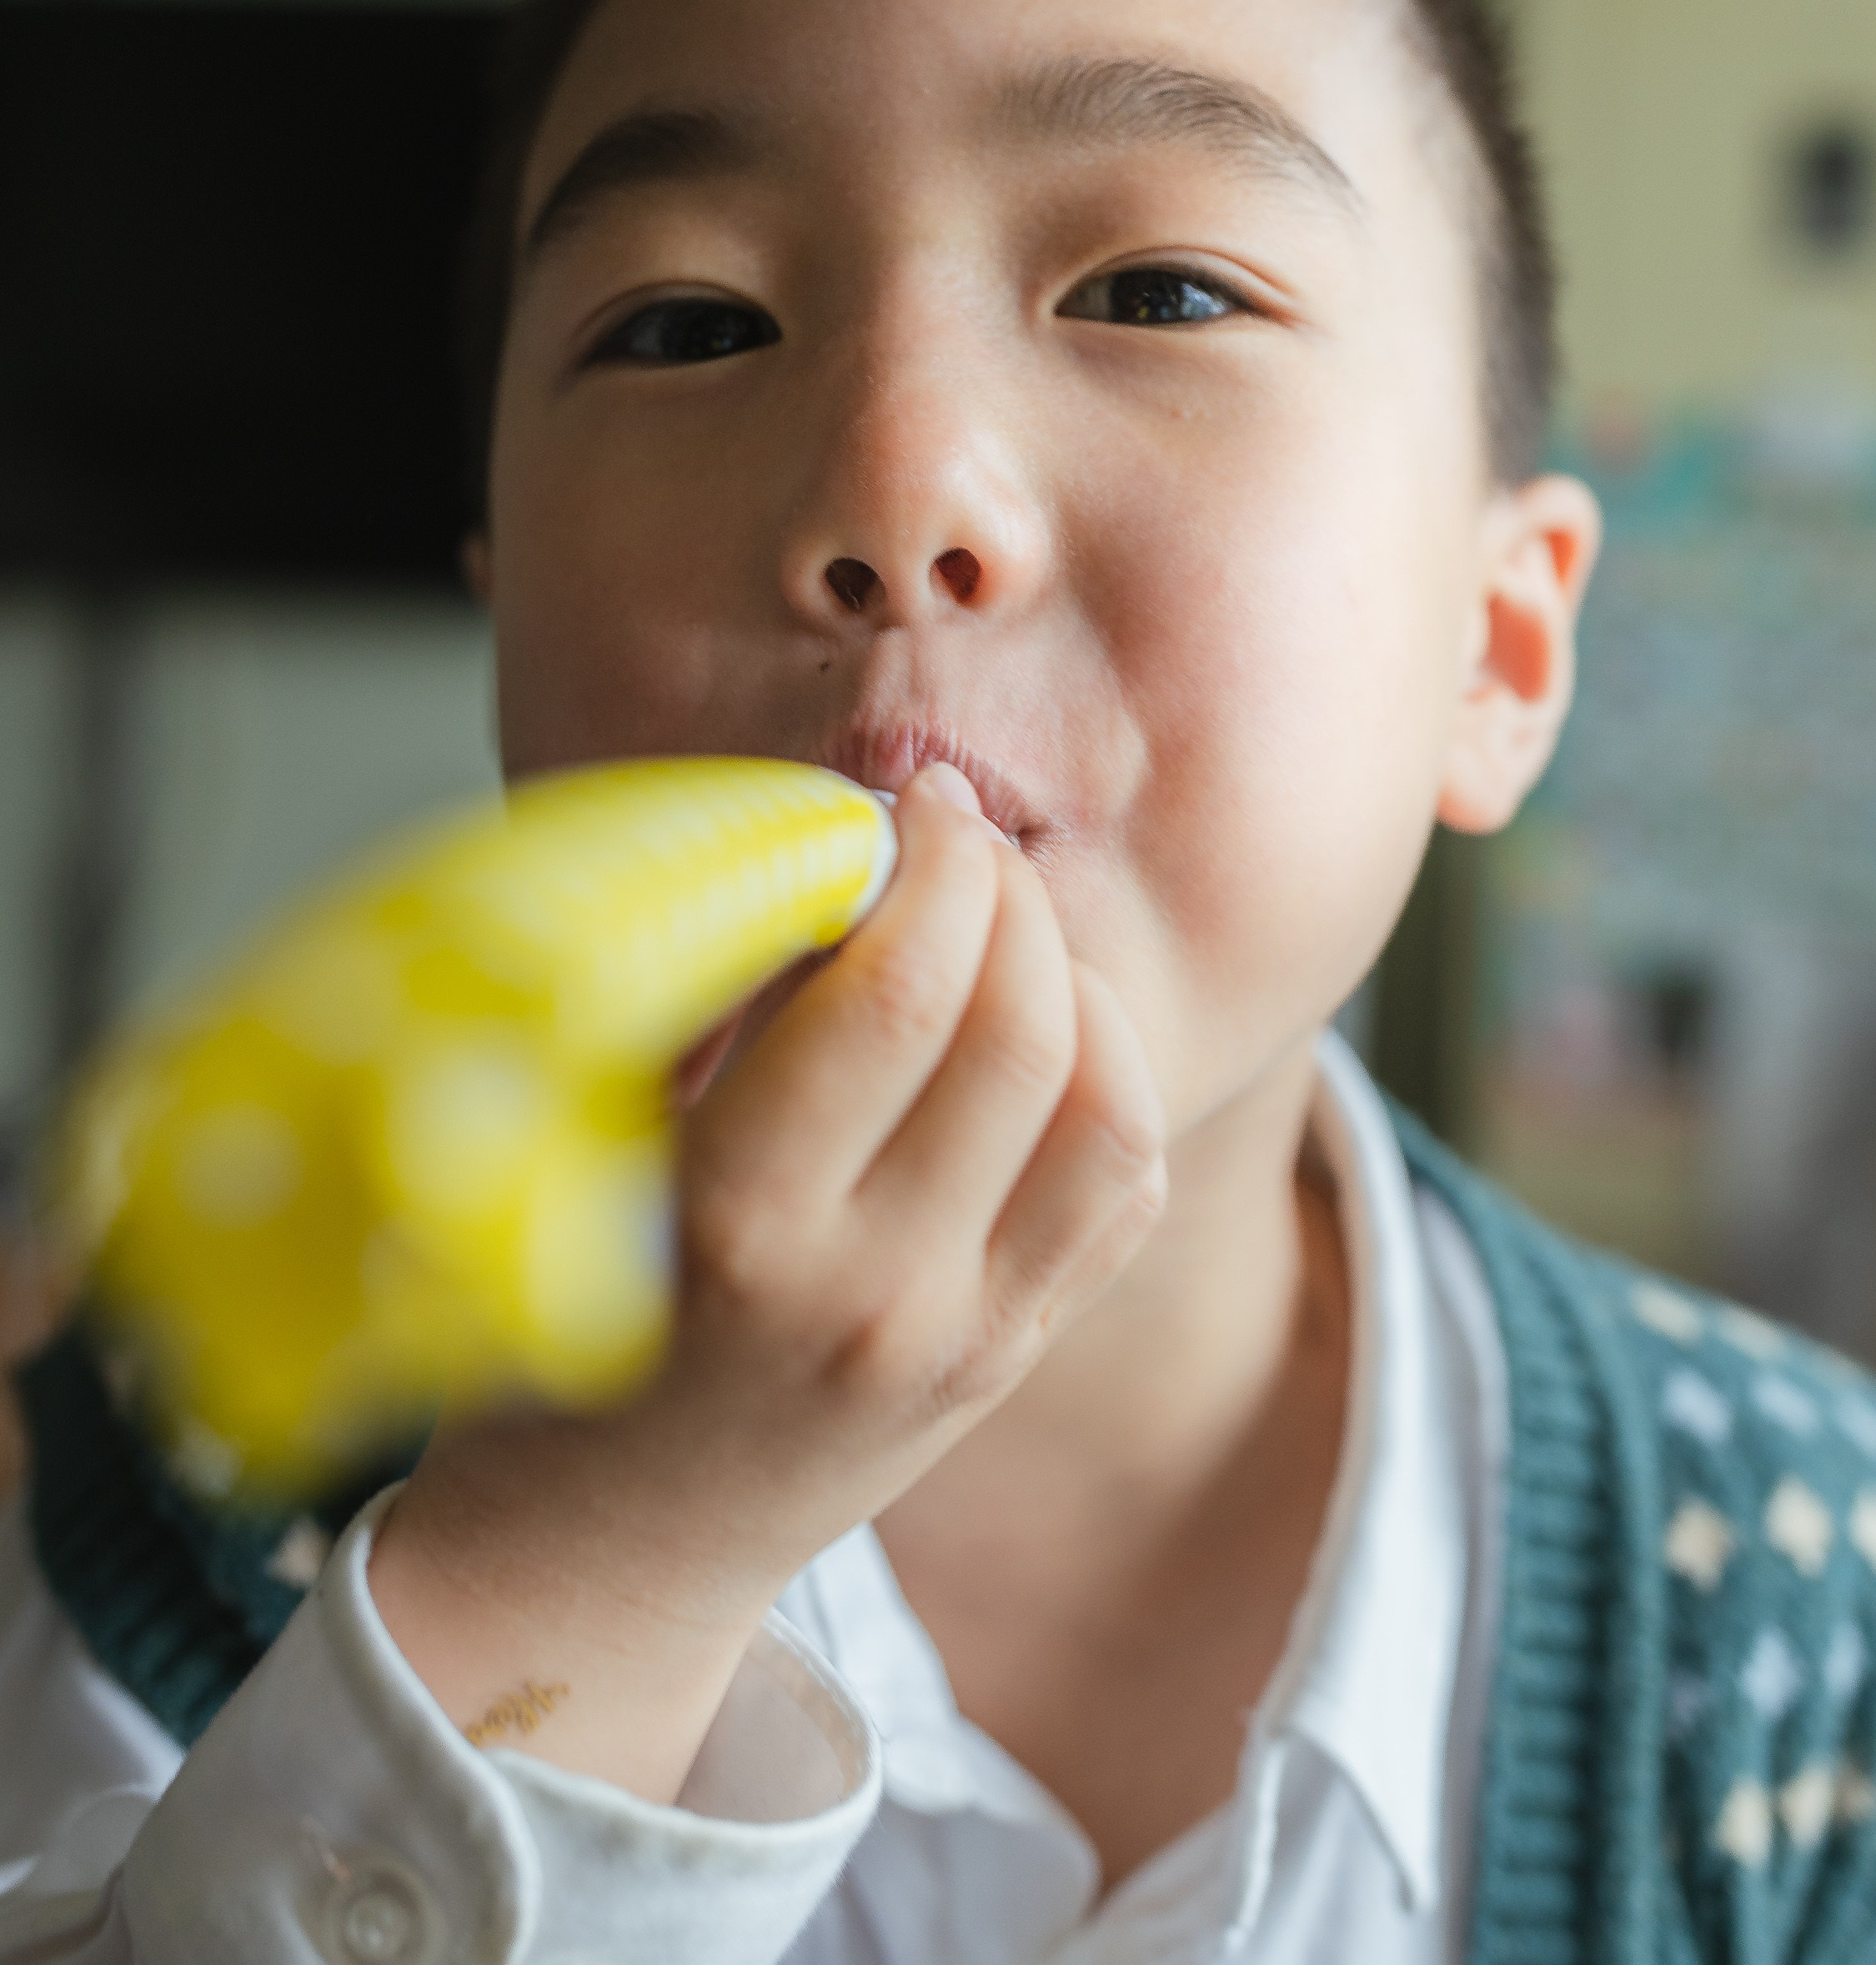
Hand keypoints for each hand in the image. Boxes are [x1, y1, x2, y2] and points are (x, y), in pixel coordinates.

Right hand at [369, 762, 1164, 1796]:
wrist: (609, 1551)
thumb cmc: (560, 1326)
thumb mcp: (579, 1159)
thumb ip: (698, 1005)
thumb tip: (820, 846)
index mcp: (742, 1224)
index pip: (894, 996)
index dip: (921, 860)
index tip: (900, 799)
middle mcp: (876, 1288)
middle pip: (1018, 1027)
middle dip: (999, 887)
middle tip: (951, 834)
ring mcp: (968, 1334)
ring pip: (1110, 1101)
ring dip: (1073, 975)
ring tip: (1000, 925)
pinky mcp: (1016, 1355)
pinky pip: (1128, 1185)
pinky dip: (1110, 1072)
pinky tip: (1039, 1026)